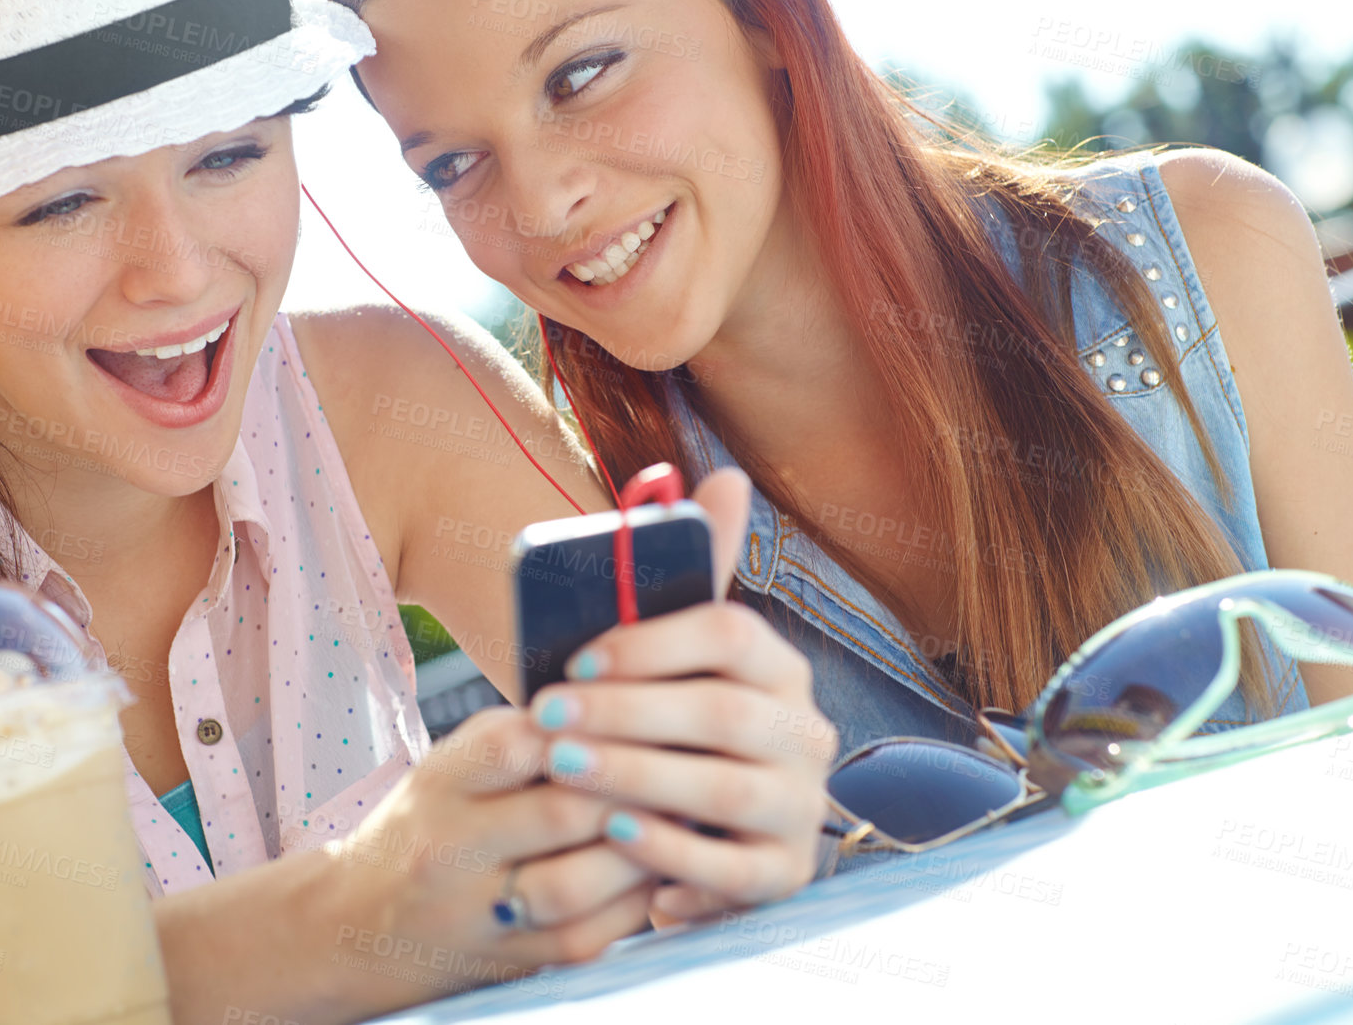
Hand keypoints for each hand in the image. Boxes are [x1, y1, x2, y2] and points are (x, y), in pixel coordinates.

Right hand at [318, 706, 657, 1015]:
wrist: (352, 925)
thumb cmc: (425, 825)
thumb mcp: (451, 765)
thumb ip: (523, 737)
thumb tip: (625, 705)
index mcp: (441, 783)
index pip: (518, 744)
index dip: (590, 724)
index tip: (643, 706)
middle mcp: (451, 850)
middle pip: (561, 812)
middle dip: (636, 783)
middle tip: (690, 757)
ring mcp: (479, 914)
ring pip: (578, 883)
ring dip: (644, 848)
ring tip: (686, 814)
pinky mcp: (512, 961)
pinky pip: (589, 935)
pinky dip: (635, 900)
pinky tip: (662, 869)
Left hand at [526, 467, 837, 922]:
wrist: (670, 830)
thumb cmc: (651, 730)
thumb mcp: (657, 657)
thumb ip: (679, 578)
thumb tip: (726, 475)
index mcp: (776, 667)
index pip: (731, 632)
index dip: (651, 643)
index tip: (575, 656)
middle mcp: (805, 732)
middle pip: (722, 713)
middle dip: (625, 714)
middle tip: (547, 719)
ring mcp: (800, 806)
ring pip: (726, 790)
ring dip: (637, 777)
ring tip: (564, 771)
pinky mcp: (783, 876)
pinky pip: (733, 870)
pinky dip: (672, 853)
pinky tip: (614, 837)